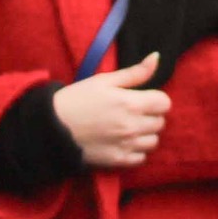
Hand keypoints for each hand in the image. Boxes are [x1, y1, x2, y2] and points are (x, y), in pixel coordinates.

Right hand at [51, 54, 169, 167]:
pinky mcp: (117, 161)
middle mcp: (133, 126)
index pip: (165, 103)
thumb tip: (156, 57)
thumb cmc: (77, 99)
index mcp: (131, 103)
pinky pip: (141, 158)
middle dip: (150, 116)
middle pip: (160, 122)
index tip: (142, 99)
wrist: (52, 128)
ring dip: (145, 134)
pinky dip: (136, 151)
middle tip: (132, 113)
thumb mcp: (104, 80)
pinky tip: (124, 143)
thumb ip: (135, 72)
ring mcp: (126, 145)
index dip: (155, 99)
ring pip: (153, 141)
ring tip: (128, 128)